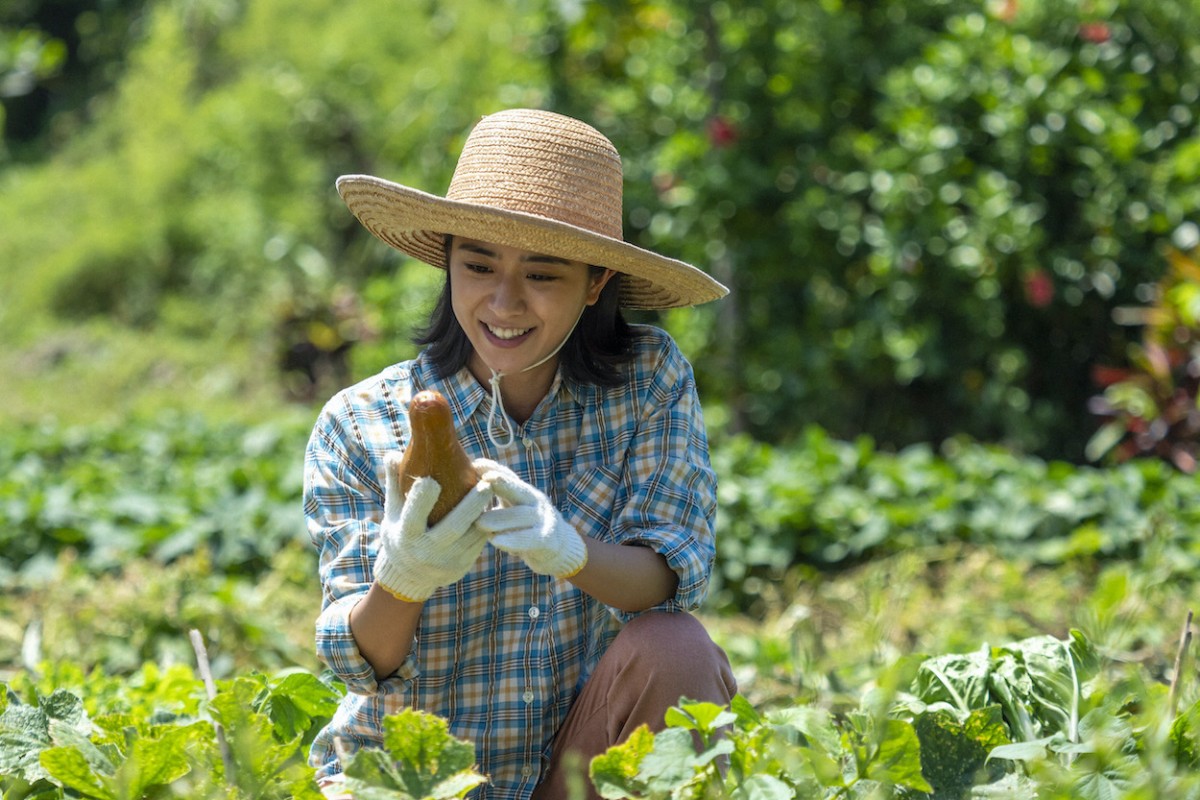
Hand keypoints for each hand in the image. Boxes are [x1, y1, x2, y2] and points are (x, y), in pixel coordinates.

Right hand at [373, 453, 493, 601]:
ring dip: (485, 514)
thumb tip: (393, 454)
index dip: (421, 500)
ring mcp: (446, 561)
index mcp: (405, 535)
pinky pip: (479, 544)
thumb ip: (394, 483)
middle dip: (470, 506)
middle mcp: (425, 551)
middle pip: (452, 527)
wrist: (409, 574)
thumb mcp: (393, 511)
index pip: (413, 516)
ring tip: (496, 491)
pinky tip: (496, 507)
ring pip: (471, 536)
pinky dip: (488, 526)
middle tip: (486, 484)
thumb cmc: (401, 531)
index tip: (431, 480)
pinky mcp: (462, 566)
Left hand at [474, 459, 587, 577]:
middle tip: (484, 481)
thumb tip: (465, 487)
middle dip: (502, 483)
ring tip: (479, 523)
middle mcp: (535, 501)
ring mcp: (543, 519)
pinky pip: (530, 538)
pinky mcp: (546, 539)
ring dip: (500, 518)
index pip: (509, 477)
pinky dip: (513, 540)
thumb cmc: (526, 527)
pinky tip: (496, 542)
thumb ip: (497, 498)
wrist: (558, 549)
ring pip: (521, 515)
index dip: (494, 469)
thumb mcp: (512, 509)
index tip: (475, 464)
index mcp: (524, 493)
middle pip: (518, 490)